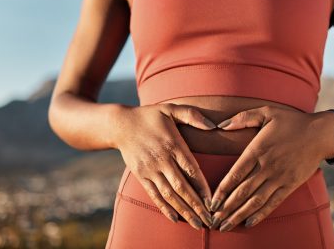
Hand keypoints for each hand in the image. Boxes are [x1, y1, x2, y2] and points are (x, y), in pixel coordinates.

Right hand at [115, 103, 216, 229]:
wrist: (120, 124)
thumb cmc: (149, 116)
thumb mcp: (171, 109)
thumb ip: (192, 115)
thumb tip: (213, 125)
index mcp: (172, 144)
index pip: (191, 169)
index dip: (202, 187)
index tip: (213, 201)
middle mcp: (162, 159)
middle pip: (182, 187)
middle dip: (196, 206)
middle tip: (210, 221)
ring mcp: (150, 169)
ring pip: (169, 194)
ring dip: (184, 211)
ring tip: (197, 224)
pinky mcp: (141, 175)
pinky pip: (154, 194)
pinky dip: (164, 208)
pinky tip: (175, 218)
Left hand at [209, 105, 333, 230]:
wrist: (321, 133)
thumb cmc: (291, 121)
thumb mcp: (266, 112)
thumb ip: (242, 118)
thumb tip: (221, 125)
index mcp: (258, 150)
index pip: (236, 174)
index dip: (222, 190)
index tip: (211, 202)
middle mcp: (267, 167)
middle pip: (243, 192)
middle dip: (226, 208)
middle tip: (213, 221)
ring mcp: (279, 178)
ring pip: (256, 201)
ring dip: (239, 215)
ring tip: (225, 226)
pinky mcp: (290, 185)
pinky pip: (273, 203)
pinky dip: (261, 214)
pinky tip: (249, 223)